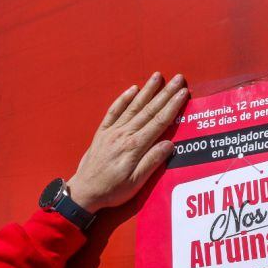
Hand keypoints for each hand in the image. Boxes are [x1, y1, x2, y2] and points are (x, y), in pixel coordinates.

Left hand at [66, 73, 188, 212]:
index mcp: (135, 147)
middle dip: (165, 93)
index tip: (183, 92)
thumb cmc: (112, 190)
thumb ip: (152, 162)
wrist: (84, 191)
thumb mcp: (136, 183)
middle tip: (178, 78)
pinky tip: (132, 89)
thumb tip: (169, 144)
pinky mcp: (102, 133)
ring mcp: (112, 132)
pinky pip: (113, 111)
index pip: (159, 122)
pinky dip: (123, 99)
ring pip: (133, 106)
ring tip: (157, 76)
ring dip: (147, 90)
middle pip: (149, 110)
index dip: (172, 106)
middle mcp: (124, 135)